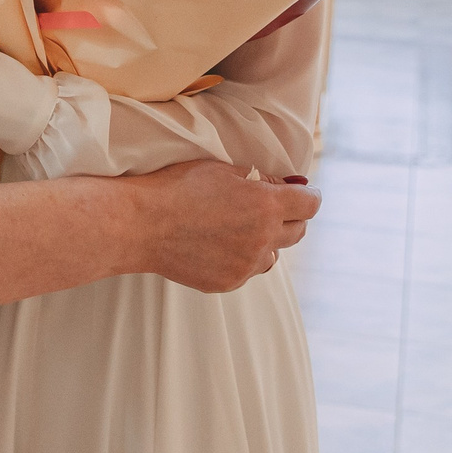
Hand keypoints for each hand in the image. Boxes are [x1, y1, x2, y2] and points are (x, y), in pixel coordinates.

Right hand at [121, 161, 318, 292]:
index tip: (302, 193)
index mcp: (266, 204)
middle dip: (290, 218)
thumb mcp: (221, 170)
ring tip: (237, 230)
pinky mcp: (228, 282)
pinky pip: (246, 271)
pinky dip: (239, 259)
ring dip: (265, 242)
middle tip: (270, 209)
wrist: (141, 224)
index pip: (310, 204)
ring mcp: (246, 264)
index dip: (308, 196)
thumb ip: (259, 179)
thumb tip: (284, 185)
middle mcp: (263, 237)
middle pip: (298, 232)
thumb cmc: (177, 188)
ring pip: (273, 255)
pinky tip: (214, 245)